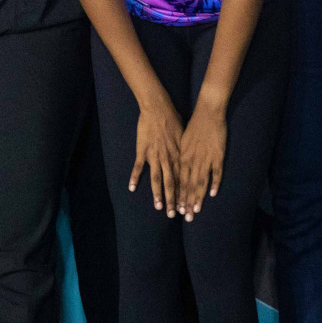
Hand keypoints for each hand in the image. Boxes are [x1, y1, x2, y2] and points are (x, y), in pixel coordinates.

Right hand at [131, 97, 183, 216]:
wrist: (158, 108)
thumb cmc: (172, 119)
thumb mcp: (184, 135)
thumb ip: (184, 150)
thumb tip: (189, 159)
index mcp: (179, 155)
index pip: (183, 179)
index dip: (185, 194)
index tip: (187, 206)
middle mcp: (168, 159)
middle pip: (171, 183)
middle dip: (173, 200)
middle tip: (174, 214)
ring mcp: (154, 156)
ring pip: (157, 179)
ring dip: (158, 194)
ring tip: (158, 207)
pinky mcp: (143, 150)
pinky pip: (138, 167)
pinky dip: (135, 178)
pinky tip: (132, 188)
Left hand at [177, 102, 227, 220]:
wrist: (207, 113)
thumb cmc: (194, 126)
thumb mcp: (182, 141)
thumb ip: (181, 156)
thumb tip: (177, 168)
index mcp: (182, 157)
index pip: (179, 180)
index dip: (178, 195)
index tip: (176, 208)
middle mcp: (192, 160)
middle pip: (188, 185)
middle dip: (186, 202)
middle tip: (185, 217)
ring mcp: (205, 158)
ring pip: (200, 182)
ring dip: (198, 197)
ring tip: (196, 211)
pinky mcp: (217, 155)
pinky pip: (216, 172)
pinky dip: (214, 183)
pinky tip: (212, 194)